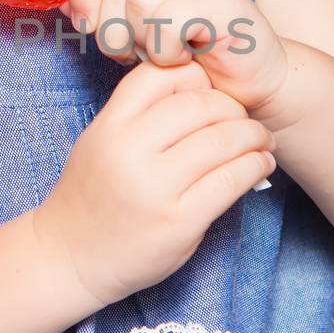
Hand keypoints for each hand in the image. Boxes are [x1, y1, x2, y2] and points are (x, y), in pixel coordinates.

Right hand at [32, 57, 278, 309]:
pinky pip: (231, 180)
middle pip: (199, 105)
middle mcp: (130, 151)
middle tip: (246, 118)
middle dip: (233, 107)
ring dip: (253, 135)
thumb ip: (138, 115)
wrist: (71, 257)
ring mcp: (156, 187)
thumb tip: (202, 90)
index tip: (212, 89)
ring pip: (222, 140)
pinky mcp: (180, 221)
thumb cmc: (93, 196)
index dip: (196, 75)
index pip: (161, 75)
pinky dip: (255, 166)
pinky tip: (260, 165)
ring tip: (262, 140)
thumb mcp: (100, 141)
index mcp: (109, 126)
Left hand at [60, 0, 289, 115]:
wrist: (253, 87)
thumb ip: (104, 13)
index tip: (90, 29)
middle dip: (115, 31)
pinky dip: (167, 51)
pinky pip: (167, 21)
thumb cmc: (194, 63)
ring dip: (144, 43)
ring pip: (138, 1)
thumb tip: (61, 3)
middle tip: (140, 52)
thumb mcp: (137, 35)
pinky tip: (186, 58)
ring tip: (166, 54)